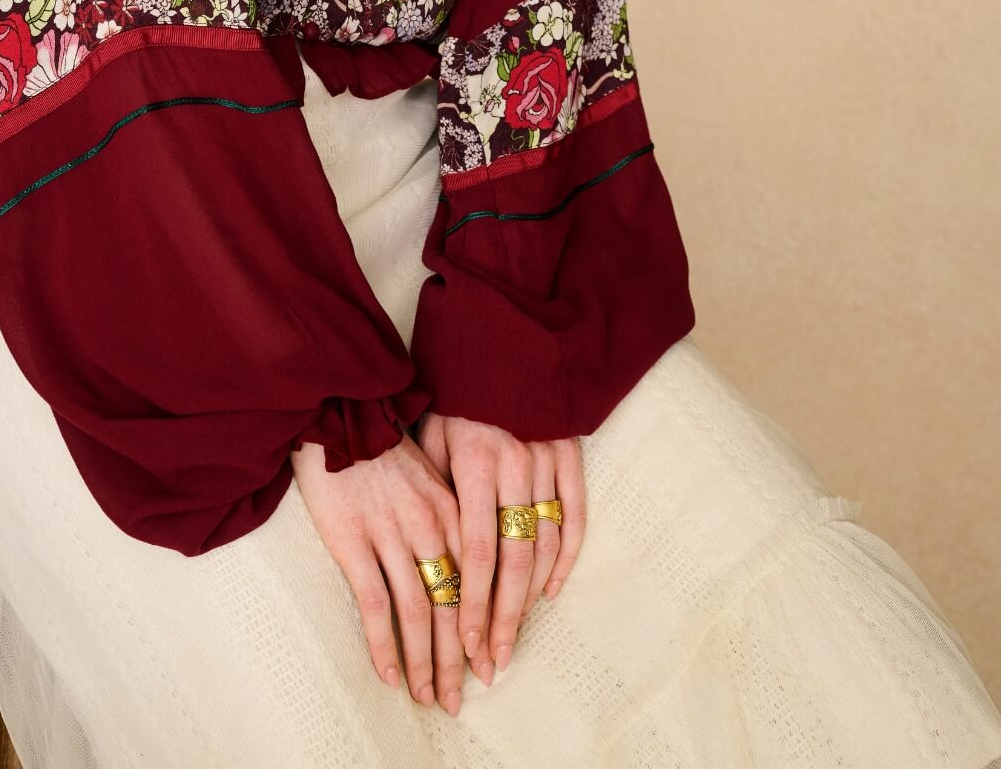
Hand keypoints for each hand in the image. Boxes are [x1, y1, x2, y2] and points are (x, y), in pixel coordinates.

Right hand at [290, 433, 467, 715]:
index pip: (480, 583)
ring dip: (425, 662)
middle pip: (454, 605)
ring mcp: (391, 534)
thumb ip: (451, 516)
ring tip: (427, 695)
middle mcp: (429, 525)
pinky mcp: (353, 541)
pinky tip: (390, 673)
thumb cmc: (383, 446)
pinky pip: (375, 604)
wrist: (337, 413)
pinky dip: (384, 644)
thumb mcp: (432, 473)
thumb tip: (466, 569)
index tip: (488, 665)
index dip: (485, 629)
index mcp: (454, 508)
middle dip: (459, 658)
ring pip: (419, 612)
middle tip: (458, 697)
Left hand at [414, 411, 586, 684]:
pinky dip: (566, 558)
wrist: (501, 335)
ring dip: (529, 599)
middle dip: (501, 617)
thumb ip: (433, 486)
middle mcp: (516, 466)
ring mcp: (547, 462)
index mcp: (477, 462)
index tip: (464, 644)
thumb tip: (426, 548)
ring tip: (512, 640)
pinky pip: (574, 516)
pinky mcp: (570, 455)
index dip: (472, 601)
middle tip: (491, 664)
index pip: (476, 549)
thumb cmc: (455, 389)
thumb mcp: (431, 430)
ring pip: (545, 545)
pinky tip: (550, 591)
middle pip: (513, 559)